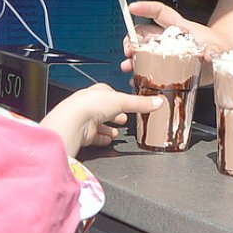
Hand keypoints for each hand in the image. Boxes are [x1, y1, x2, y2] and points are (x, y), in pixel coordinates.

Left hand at [41, 84, 164, 154]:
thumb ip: (140, 103)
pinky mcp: (84, 134)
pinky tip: (108, 140)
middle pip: (105, 110)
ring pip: (99, 124)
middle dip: (114, 115)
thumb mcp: (123, 101)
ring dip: (108, 128)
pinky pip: (95, 137)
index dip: (120, 99)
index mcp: (98, 91)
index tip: (129, 103)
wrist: (74, 121)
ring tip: (117, 132)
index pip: (111, 94)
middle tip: (124, 119)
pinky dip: (102, 139)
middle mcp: (90, 104)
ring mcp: (86, 119)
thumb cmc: (91, 104)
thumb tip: (157, 102)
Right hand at [120, 1, 232, 73]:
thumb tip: (209, 55)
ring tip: (127, 66)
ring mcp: (165, 52)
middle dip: (132, 39)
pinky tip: (136, 81)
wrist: (220, 58)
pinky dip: (140, 75)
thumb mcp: (218, 47)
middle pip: (144, 33)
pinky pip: (149, 68)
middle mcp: (168, 38)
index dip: (146, 8)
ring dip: (132, 58)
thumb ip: (214, 50)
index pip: (161, 13)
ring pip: (143, 51)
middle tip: (128, 51)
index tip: (132, 8)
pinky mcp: (166, 66)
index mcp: (179, 27)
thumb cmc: (218, 47)